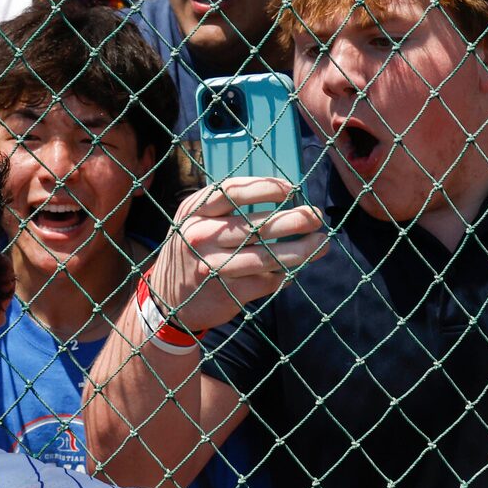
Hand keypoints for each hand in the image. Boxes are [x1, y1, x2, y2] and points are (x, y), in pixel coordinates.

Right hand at [143, 178, 326, 334]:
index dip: (267, 187)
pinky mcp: (227, 293)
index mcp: (194, 212)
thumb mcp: (194, 221)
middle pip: (258, 225)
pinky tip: (293, 271)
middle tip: (317, 216)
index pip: (233, 191)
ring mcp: (214, 267)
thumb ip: (226, 206)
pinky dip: (285, 275)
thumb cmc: (191, 250)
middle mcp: (201, 237)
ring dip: (302, 250)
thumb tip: (281, 193)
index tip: (291, 188)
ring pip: (269, 257)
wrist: (166, 300)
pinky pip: (267, 281)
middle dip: (296, 219)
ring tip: (321, 244)